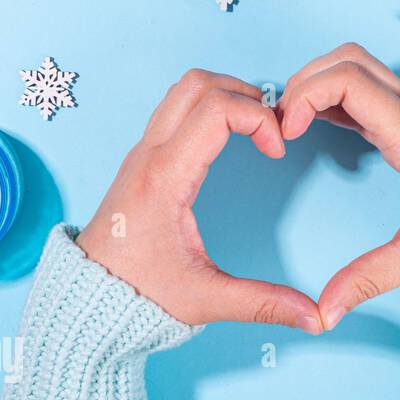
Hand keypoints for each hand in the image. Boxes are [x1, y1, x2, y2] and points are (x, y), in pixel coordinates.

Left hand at [76, 70, 323, 334]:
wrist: (83, 301)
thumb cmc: (136, 296)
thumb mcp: (205, 299)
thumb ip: (263, 304)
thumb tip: (315, 316)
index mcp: (165, 178)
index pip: (218, 108)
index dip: (260, 119)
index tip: (276, 151)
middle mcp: (149, 155)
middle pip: (199, 83)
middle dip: (246, 95)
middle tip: (270, 129)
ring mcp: (143, 152)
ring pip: (185, 90)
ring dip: (226, 97)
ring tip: (254, 130)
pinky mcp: (143, 159)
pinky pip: (176, 109)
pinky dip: (210, 109)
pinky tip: (229, 141)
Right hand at [279, 43, 399, 329]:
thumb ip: (369, 278)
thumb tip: (325, 311)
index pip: (350, 80)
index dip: (306, 95)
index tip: (288, 133)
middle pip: (348, 58)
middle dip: (304, 81)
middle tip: (282, 126)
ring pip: (356, 65)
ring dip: (317, 84)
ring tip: (292, 126)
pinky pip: (365, 88)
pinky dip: (332, 97)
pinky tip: (314, 127)